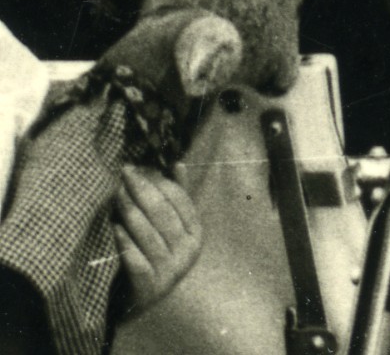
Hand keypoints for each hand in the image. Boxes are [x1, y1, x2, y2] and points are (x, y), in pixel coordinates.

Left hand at [113, 164, 202, 314]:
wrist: (151, 305)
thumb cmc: (159, 255)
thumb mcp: (173, 226)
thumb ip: (177, 195)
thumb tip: (178, 162)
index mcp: (196, 234)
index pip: (178, 200)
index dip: (157, 181)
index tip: (135, 168)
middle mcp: (188, 252)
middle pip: (162, 213)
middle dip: (141, 190)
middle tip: (123, 174)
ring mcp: (170, 271)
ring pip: (148, 233)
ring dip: (130, 210)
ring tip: (115, 194)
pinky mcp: (150, 288)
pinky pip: (136, 260)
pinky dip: (125, 242)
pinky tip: (115, 228)